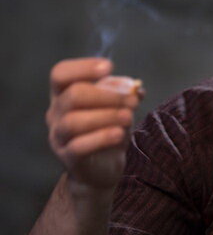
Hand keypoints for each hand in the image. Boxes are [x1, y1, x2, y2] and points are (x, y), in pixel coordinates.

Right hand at [47, 58, 142, 194]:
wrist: (103, 167)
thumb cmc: (109, 129)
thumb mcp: (119, 107)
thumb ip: (124, 93)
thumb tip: (135, 87)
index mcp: (64, 94)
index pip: (61, 73)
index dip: (82, 67)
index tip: (108, 67)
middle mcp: (56, 112)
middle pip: (73, 95)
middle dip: (107, 95)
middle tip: (133, 101)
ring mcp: (59, 136)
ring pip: (74, 121)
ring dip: (106, 116)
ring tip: (128, 117)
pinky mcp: (68, 158)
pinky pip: (79, 146)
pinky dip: (102, 137)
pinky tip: (119, 134)